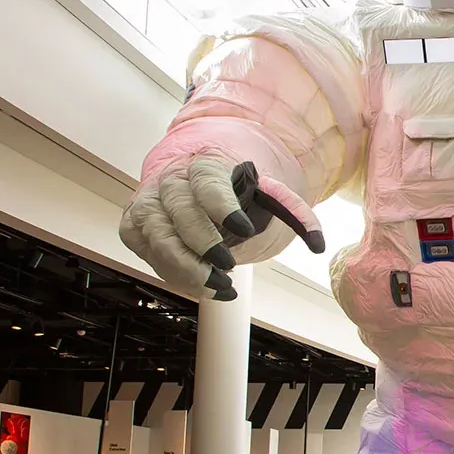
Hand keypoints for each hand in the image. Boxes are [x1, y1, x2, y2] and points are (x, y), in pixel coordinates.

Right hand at [119, 157, 324, 300]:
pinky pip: (147, 253)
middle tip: (229, 267)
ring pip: (159, 238)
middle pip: (180, 213)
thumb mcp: (267, 191)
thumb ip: (294, 212)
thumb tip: (319, 245)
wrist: (193, 178)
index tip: (243, 229)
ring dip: (186, 268)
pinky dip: (171, 274)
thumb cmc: (236, 189)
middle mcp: (171, 181)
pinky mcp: (135, 226)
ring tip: (219, 288)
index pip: (208, 183)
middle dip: (203, 244)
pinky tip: (199, 287)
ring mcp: (148, 203)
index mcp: (205, 165)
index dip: (222, 206)